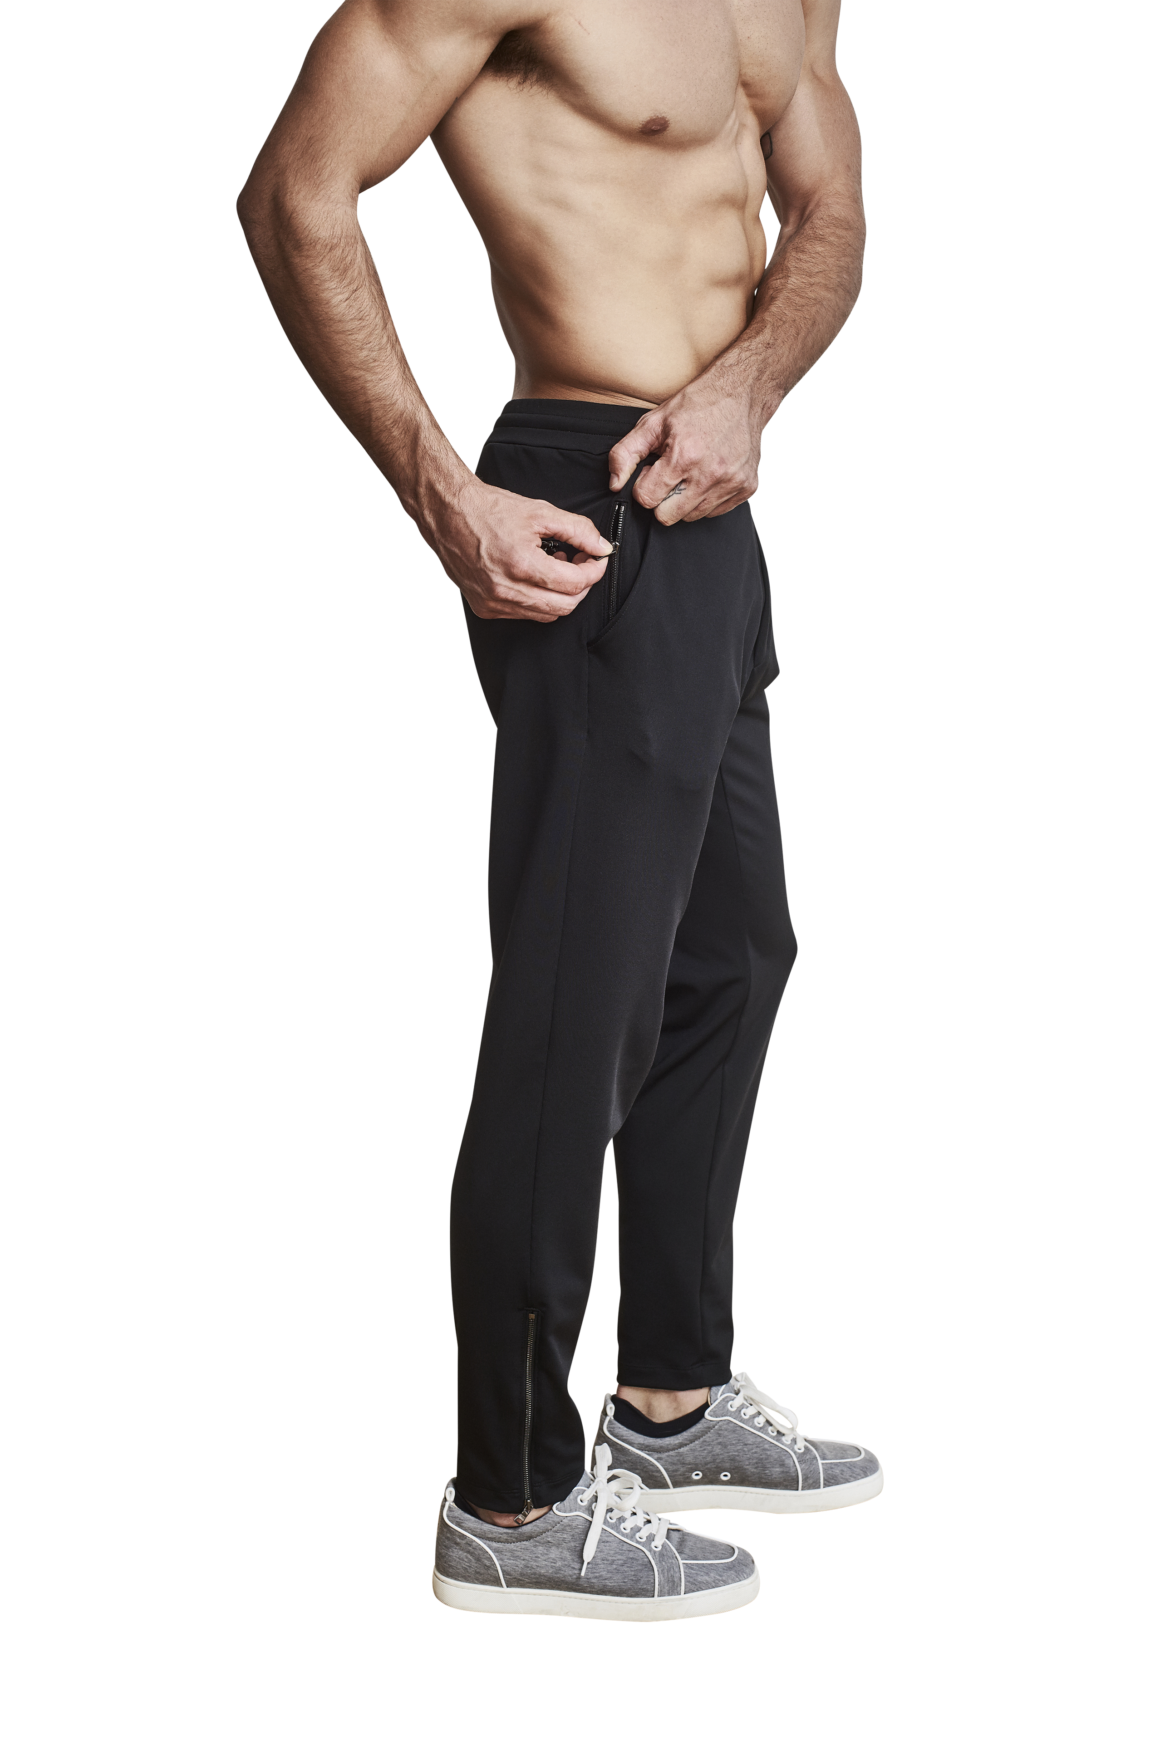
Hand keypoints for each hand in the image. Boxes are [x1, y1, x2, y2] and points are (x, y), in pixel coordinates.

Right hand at [434, 479, 612, 621]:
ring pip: (546, 614)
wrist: (448, 513)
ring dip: (560, 594)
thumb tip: (601, 546)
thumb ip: (577, 530)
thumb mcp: (539, 511)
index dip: (594, 571)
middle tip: (582, 564)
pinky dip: (538, 600)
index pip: (574, 583)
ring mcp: (493, 602)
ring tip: (557, 567)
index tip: (598, 559)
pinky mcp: (485, 607)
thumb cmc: (487, 509)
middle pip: (564, 606)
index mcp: (521, 564)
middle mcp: (506, 590)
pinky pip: (524, 614)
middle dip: (582, 586)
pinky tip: (536, 577)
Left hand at [607, 373, 766, 524]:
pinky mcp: (745, 489)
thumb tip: (614, 483)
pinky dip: (707, 499)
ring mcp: (730, 483)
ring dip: (685, 499)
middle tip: (671, 474)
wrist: (741, 392)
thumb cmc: (699, 404)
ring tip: (691, 471)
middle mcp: (709, 474)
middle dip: (662, 498)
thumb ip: (625, 453)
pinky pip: (715, 512)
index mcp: (684, 456)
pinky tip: (707, 475)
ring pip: (691, 517)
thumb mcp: (653, 422)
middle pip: (668, 516)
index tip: (653, 471)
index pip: (647, 499)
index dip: (645, 485)